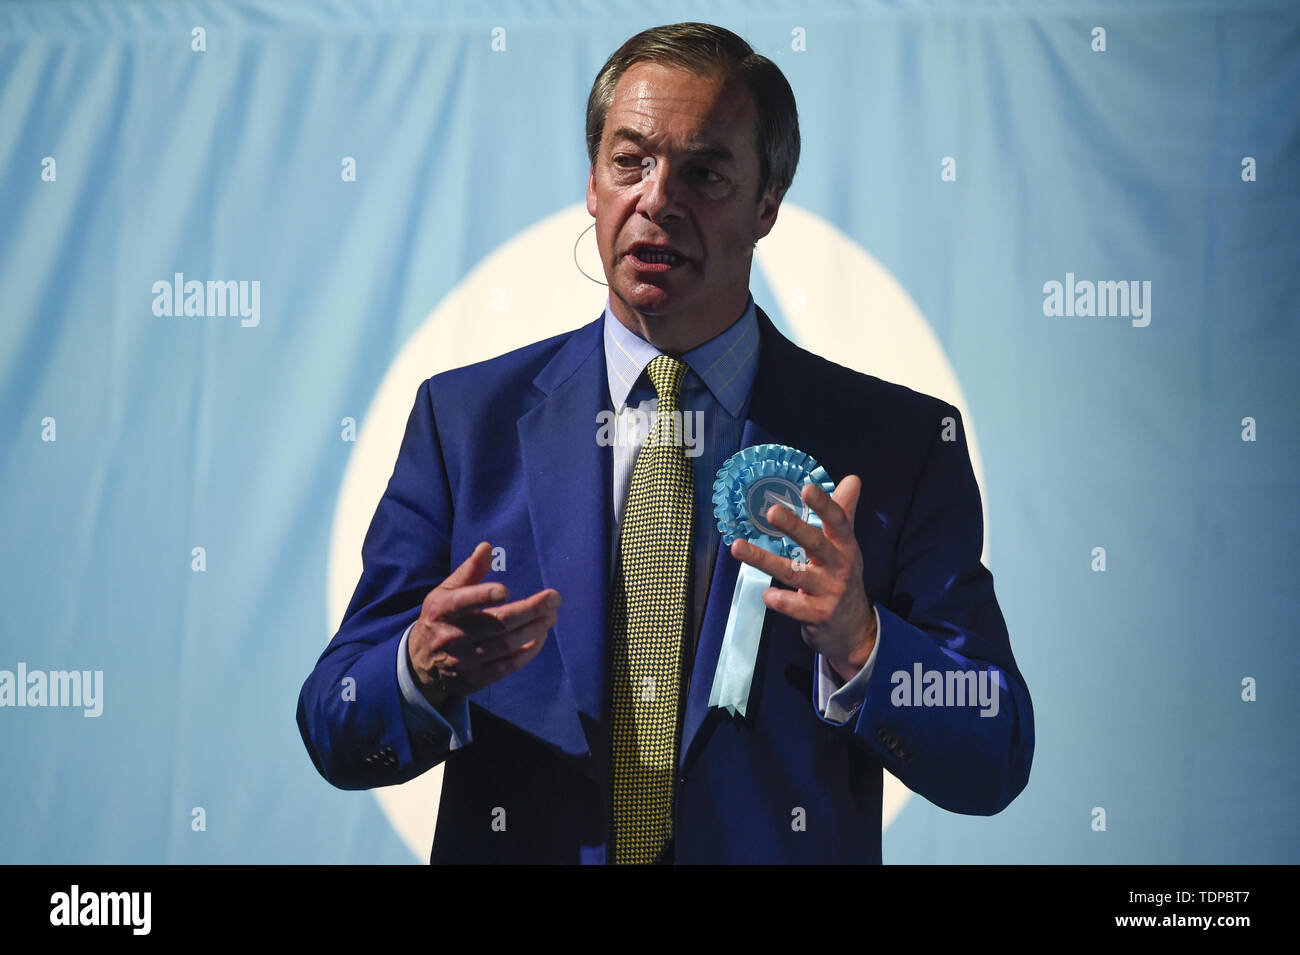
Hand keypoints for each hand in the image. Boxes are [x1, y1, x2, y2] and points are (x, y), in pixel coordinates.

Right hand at [407, 541, 559, 705]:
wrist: (420, 666)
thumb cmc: (440, 619)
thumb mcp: (444, 593)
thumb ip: (468, 571)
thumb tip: (487, 547)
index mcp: (442, 610)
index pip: (463, 602)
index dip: (483, 596)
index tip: (506, 590)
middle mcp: (452, 637)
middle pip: (496, 624)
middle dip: (529, 610)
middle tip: (554, 598)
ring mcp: (464, 661)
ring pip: (505, 645)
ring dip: (534, 629)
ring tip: (552, 615)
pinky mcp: (475, 680)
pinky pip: (507, 666)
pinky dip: (527, 652)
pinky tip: (540, 637)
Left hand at [730, 475, 876, 682]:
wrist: (854, 629)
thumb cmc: (842, 578)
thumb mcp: (846, 546)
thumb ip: (844, 513)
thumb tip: (852, 479)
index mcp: (845, 546)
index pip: (837, 521)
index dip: (824, 504)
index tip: (806, 487)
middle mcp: (839, 567)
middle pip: (815, 543)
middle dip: (795, 527)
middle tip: (773, 511)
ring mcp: (830, 592)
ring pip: (794, 574)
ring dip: (764, 560)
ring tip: (738, 547)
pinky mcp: (819, 615)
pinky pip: (796, 607)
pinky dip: (781, 600)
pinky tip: (765, 594)